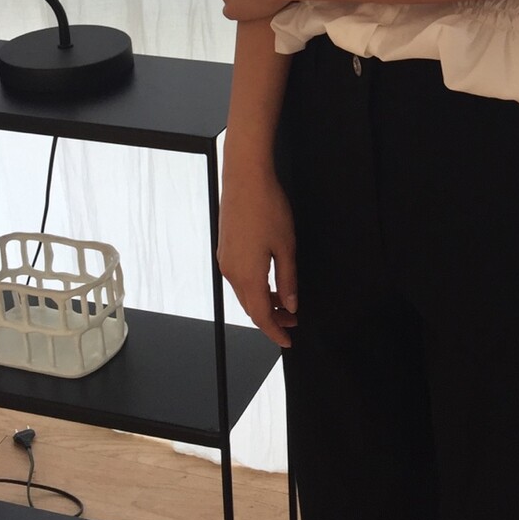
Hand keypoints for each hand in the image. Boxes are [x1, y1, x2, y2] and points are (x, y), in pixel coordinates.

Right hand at [216, 162, 298, 347]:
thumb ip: (288, 281)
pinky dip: (255, 288)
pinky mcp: (226, 249)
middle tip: (293, 322)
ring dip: (263, 302)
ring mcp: (226, 260)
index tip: (288, 341)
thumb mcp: (286, 248)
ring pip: (244, 293)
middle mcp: (231, 272)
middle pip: (250, 307)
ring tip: (285, 303)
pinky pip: (239, 279)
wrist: (245, 178)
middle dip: (272, 318)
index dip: (274, 332)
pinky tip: (270, 281)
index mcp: (247, 276)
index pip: (260, 316)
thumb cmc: (267, 208)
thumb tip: (290, 305)